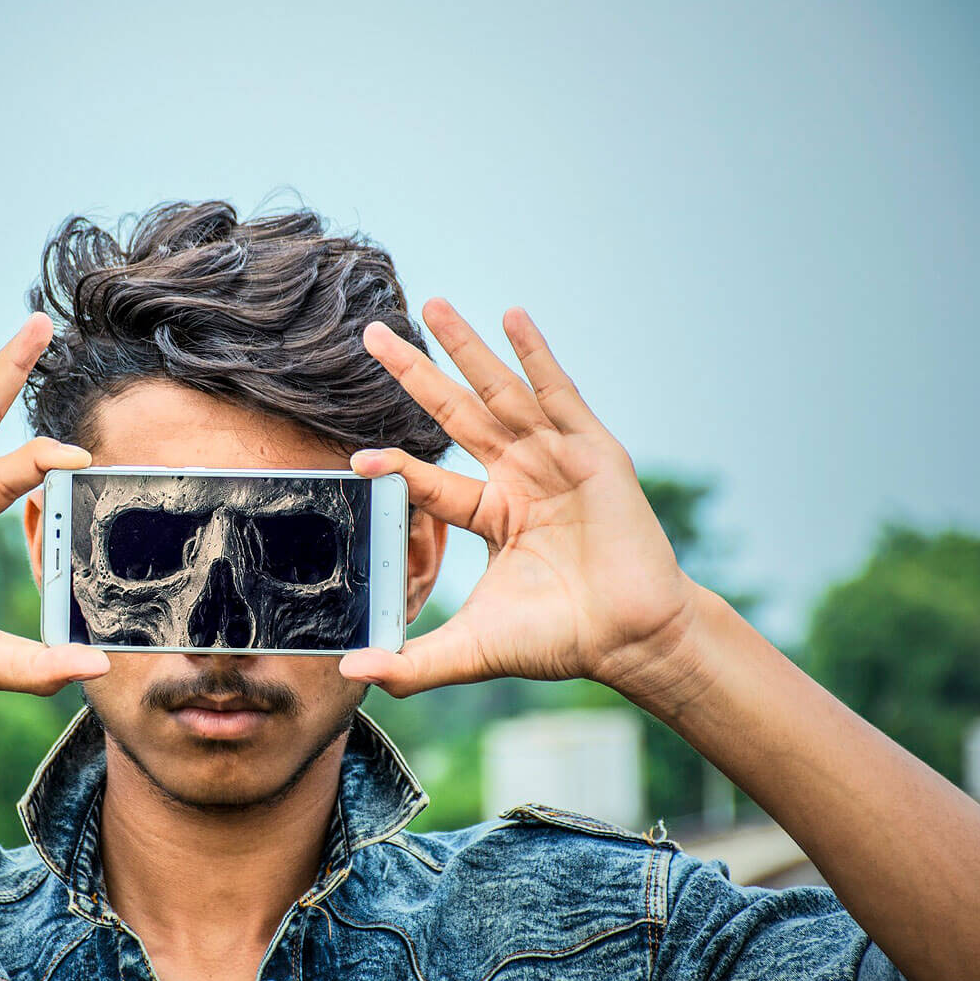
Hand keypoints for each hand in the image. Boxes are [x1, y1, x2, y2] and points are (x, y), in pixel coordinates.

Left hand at [339, 300, 702, 710]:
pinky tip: (511, 316)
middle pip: (455, 414)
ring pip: (500, 393)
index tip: (356, 457)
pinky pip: (558, 394)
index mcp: (492, 514)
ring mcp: (556, 460)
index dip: (398, 468)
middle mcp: (519, 477)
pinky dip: (535, 354)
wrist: (630, 640)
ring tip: (430, 305)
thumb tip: (349, 675)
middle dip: (415, 373)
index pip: (431, 480)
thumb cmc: (560, 640)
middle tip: (372, 335)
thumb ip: (413, 664)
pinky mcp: (594, 451)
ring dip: (466, 348)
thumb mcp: (473, 649)